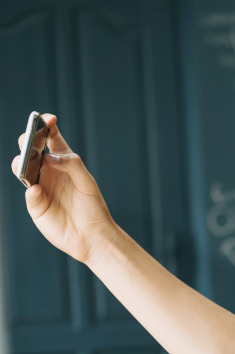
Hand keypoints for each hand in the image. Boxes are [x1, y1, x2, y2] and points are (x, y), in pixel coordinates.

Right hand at [10, 113, 116, 263]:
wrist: (93, 236)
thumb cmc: (93, 207)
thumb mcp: (87, 182)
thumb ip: (71, 165)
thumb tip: (48, 157)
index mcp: (62, 162)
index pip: (51, 139)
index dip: (47, 126)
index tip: (48, 117)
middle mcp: (47, 171)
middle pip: (30, 149)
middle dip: (27, 140)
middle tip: (31, 139)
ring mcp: (39, 186)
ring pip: (21, 167)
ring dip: (23, 162)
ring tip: (30, 161)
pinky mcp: (35, 204)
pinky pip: (28, 192)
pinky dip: (32, 190)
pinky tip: (38, 190)